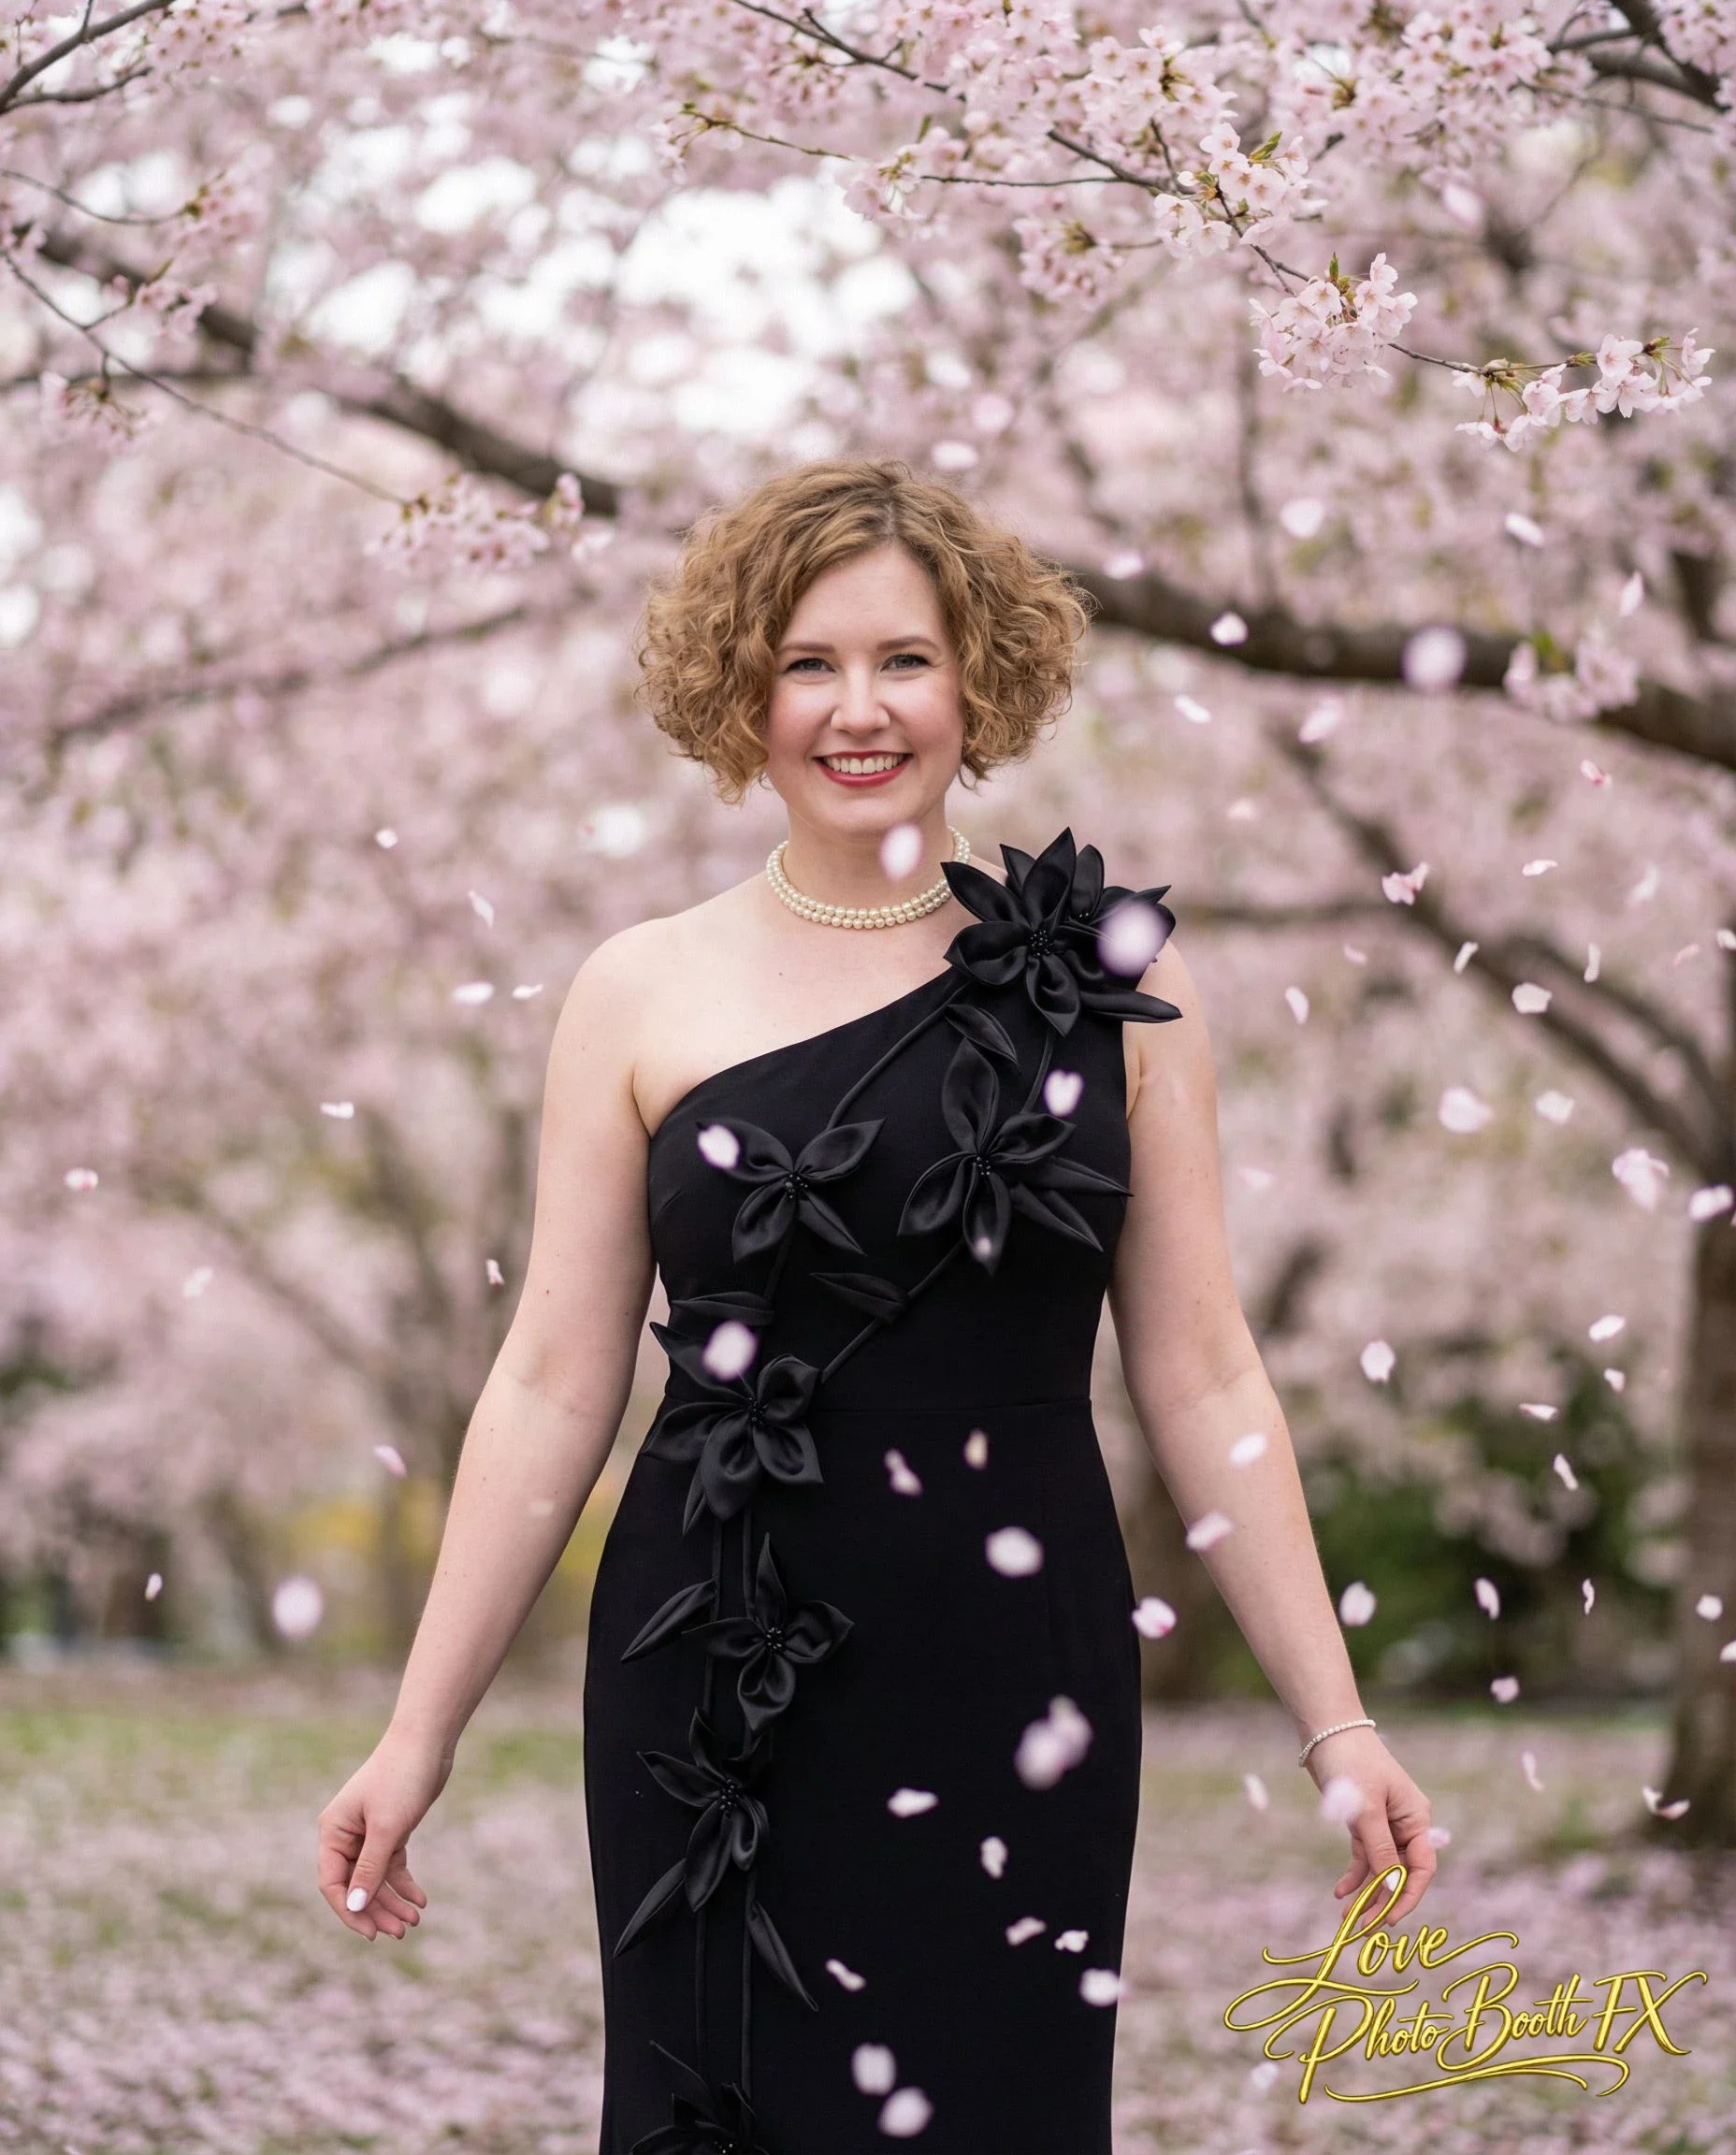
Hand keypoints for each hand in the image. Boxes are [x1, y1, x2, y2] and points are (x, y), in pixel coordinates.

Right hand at [316, 1731, 451, 1940]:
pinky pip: (392, 1865)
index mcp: (333, 1832)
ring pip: (376, 1878)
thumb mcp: (386, 1828)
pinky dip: (404, 1883)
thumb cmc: (402, 1778)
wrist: (427, 1742)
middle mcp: (346, 1835)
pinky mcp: (391, 1829)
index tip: (371, 1934)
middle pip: (356, 1885)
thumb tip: (354, 1907)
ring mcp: (369, 1833)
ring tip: (414, 1920)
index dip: (350, 1912)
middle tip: (400, 1932)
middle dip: (376, 1910)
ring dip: (392, 1900)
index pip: (333, 1884)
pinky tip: (420, 1900)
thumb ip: (370, 1869)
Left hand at [1304, 1725, 1436, 1930]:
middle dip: (1382, 1901)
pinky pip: (1363, 1855)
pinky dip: (1354, 1874)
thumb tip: (1392, 1888)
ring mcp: (1384, 1823)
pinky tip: (1340, 1891)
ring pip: (1380, 1868)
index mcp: (1417, 1819)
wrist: (1326, 1730)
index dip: (1407, 1897)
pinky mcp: (1363, 1820)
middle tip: (1361, 1928)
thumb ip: (1379, 1850)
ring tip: (1346, 1917)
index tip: (1388, 1920)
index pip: (1421, 1869)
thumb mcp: (1365, 1810)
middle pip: (1399, 1873)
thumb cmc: (1352, 1763)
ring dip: (1366, 1892)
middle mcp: (1405, 1824)